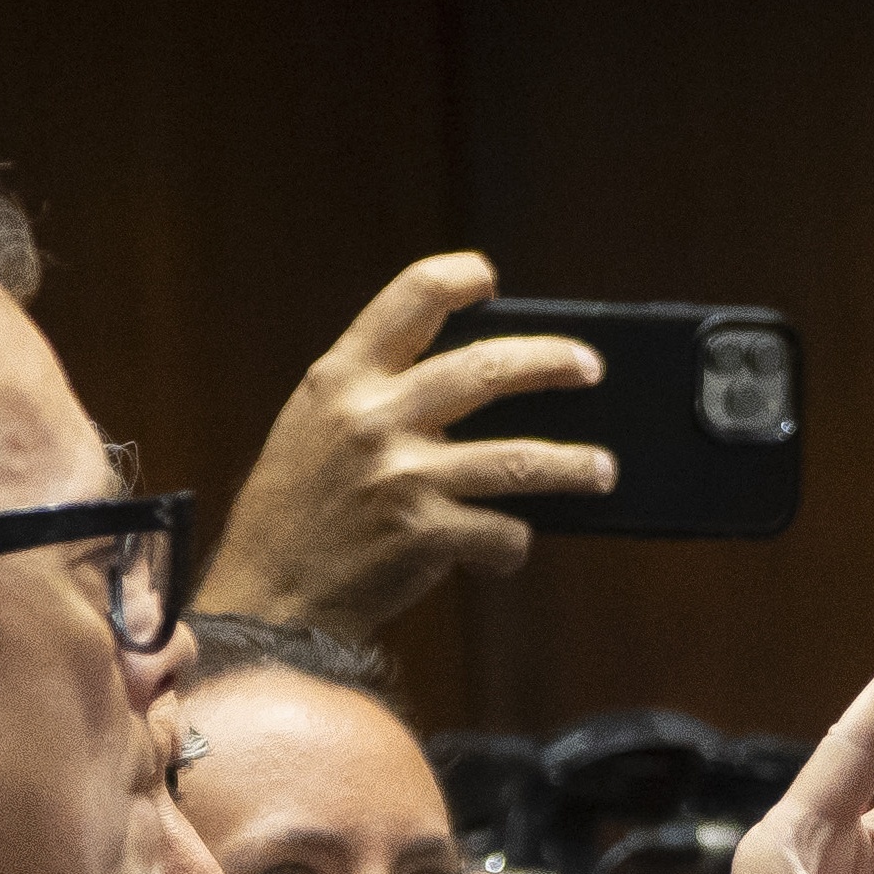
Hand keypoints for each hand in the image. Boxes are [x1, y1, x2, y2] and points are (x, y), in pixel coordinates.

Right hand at [192, 253, 612, 638]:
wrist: (271, 595)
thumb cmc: (299, 511)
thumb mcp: (316, 428)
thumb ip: (376, 397)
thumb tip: (471, 384)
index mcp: (341, 379)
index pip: (408, 300)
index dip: (456, 278)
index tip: (489, 279)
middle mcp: (372, 417)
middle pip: (486, 369)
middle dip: (551, 363)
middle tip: (590, 367)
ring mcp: (402, 476)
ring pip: (518, 459)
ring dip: (572, 465)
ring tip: (602, 470)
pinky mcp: (426, 534)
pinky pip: (503, 532)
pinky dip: (511, 545)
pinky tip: (502, 552)